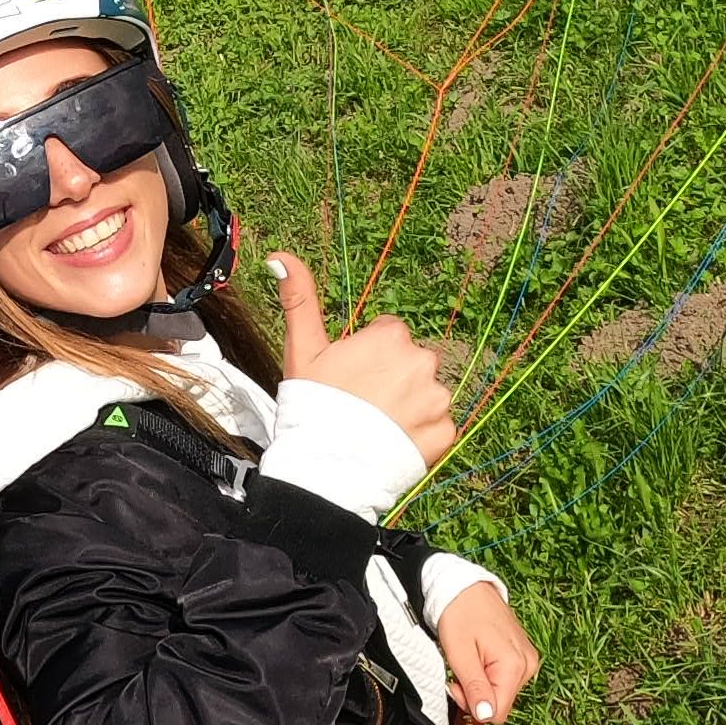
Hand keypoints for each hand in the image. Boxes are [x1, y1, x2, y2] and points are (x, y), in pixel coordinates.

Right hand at [268, 252, 454, 466]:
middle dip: (392, 379)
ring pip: (426, 394)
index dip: (367, 357)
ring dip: (409, 406)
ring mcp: (438, 398)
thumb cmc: (313, 406)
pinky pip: (437, 426)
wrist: (327, 468)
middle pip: (410, 363)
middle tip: (362, 406)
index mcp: (392, 336)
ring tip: (377, 427)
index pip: (389, 336)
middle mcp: (423, 361)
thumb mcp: (303, 349)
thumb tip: (280, 256)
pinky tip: (394, 442)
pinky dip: (421, 434)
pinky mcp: (446, 431)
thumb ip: (300, 299)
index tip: (351, 379)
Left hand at [435, 582, 540, 724]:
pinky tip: (478, 657)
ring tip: (468, 660)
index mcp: (515, 665)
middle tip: (458, 672)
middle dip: (475, 695)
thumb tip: (486, 715)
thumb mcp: (460, 655)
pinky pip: (505, 678)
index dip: (472, 707)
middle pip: (500, 703)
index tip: (456, 686)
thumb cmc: (460, 613)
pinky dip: (488, 674)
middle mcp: (528, 664)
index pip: (497, 713)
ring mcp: (527, 659)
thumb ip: (475, 688)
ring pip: (502, 692)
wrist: (463, 586)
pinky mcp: (522, 655)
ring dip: (480, 685)